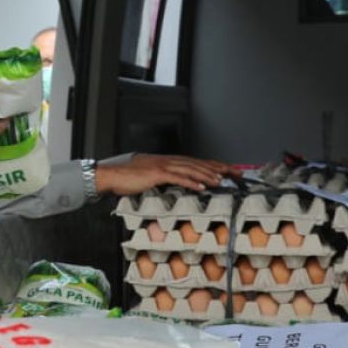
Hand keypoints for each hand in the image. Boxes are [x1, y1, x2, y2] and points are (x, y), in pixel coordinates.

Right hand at [95, 154, 235, 194]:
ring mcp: (163, 166)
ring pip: (191, 169)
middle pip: (199, 164)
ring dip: (208, 175)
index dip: (214, 165)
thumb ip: (166, 179)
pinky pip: (178, 178)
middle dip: (218, 168)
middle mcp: (169, 161)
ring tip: (222, 180)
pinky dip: (191, 181)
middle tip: (235, 174)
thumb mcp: (152, 177)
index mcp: (170, 162)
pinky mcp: (157, 174)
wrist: (112, 174)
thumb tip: (179, 186)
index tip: (229, 170)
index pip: (197, 162)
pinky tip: (202, 186)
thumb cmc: (129, 177)